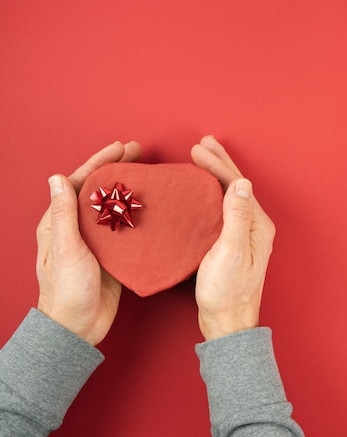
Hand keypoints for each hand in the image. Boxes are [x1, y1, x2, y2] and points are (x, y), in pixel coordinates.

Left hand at [36, 141, 141, 345]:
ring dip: (130, 188)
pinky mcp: (112, 255)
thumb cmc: (66, 289)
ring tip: (148, 173)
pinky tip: (152, 207)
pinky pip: (127, 228)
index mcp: (61, 222)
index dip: (100, 162)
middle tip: (139, 152)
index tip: (120, 148)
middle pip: (100, 189)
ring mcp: (96, 241)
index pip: (81, 182)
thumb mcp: (65, 248)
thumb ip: (63, 214)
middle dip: (118, 168)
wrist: (78, 325)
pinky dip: (139, 214)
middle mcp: (78, 227)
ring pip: (115, 206)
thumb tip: (58, 177)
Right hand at [191, 136, 275, 340]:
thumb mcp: (229, 252)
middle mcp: (255, 226)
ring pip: (231, 194)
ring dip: (218, 174)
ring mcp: (245, 234)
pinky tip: (204, 190)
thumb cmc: (227, 291)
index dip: (219, 165)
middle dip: (220, 162)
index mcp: (257, 225)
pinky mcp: (233, 242)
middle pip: (237, 186)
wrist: (227, 321)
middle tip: (203, 143)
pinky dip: (213, 192)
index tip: (199, 149)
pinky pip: (224, 208)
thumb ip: (236, 217)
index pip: (237, 185)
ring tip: (204, 157)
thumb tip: (240, 183)